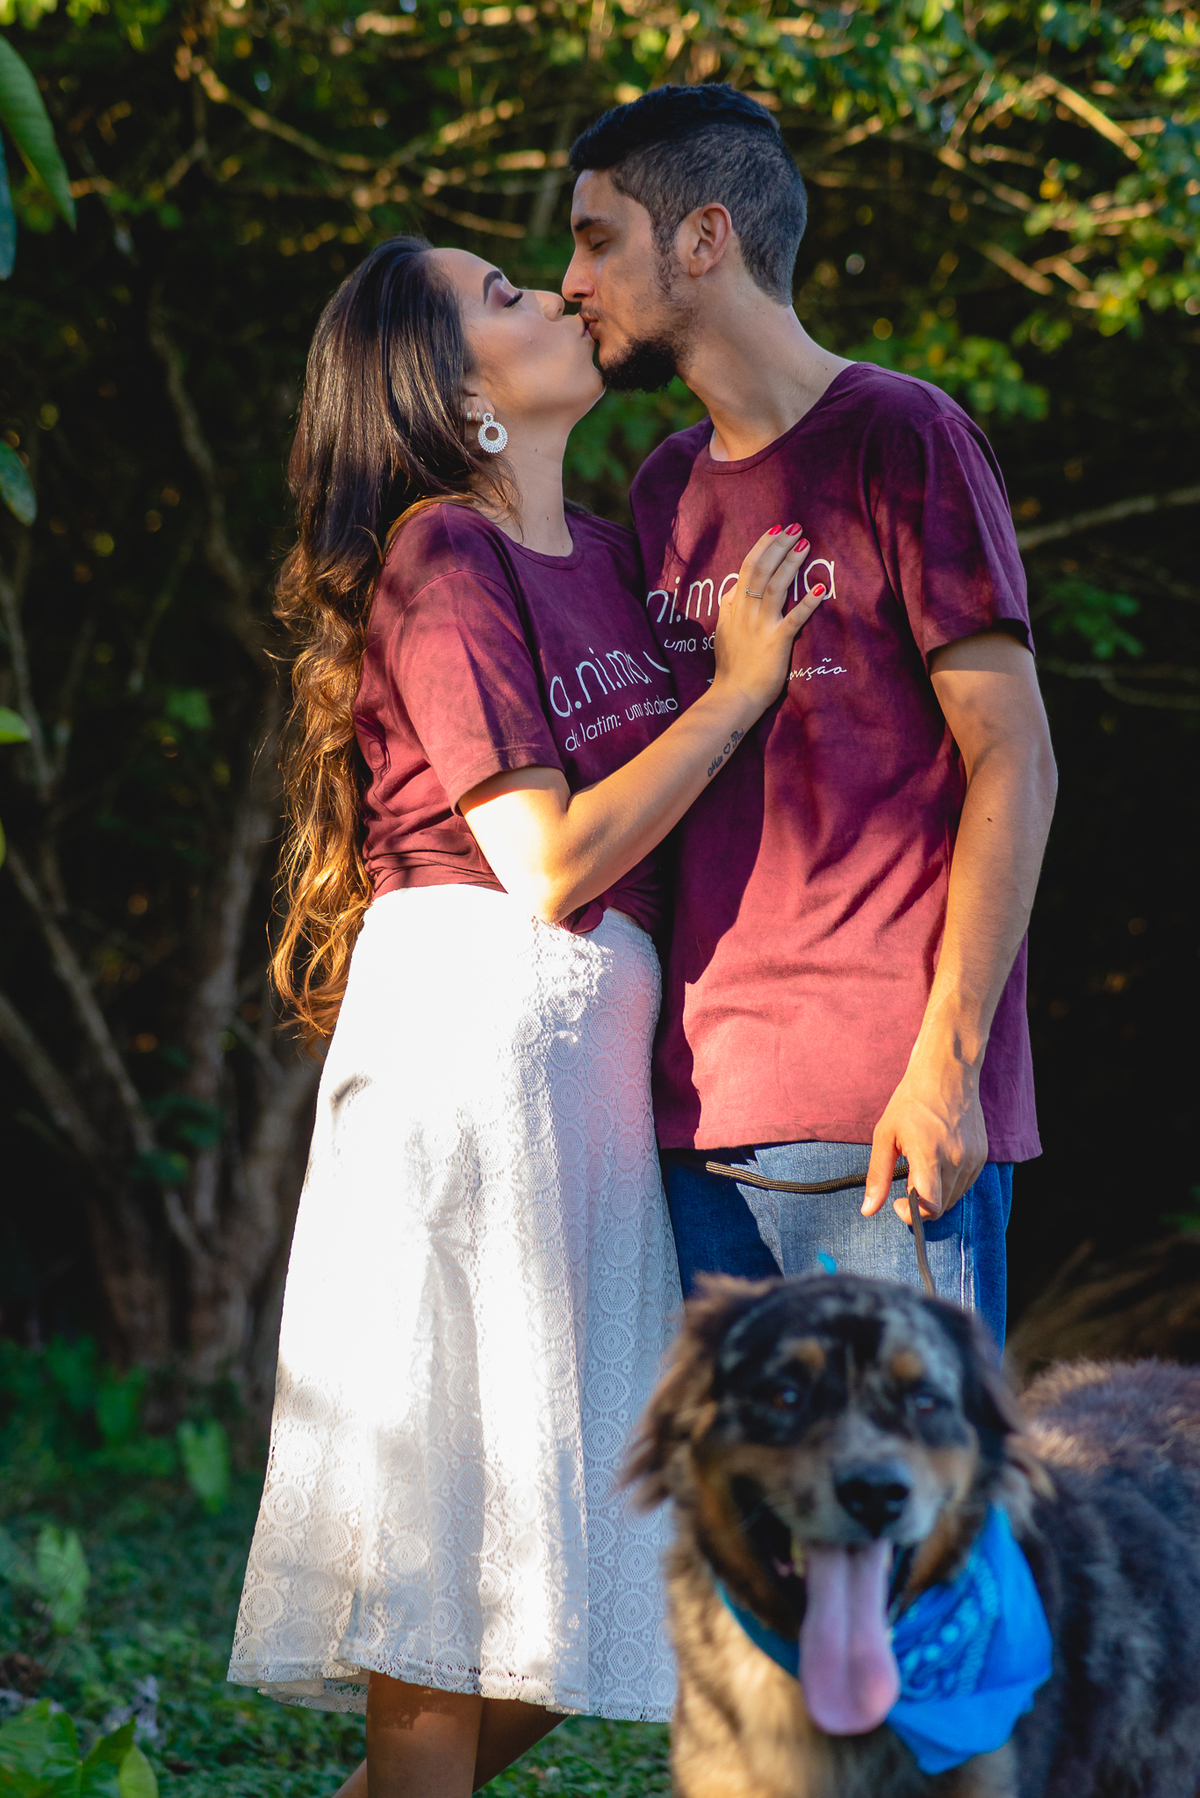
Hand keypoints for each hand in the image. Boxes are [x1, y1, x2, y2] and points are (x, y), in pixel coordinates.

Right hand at [712, 524, 823, 712]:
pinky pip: (794, 619)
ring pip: (775, 586)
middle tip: (795, 527)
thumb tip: (734, 588)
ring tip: (805, 545)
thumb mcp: (722, 631)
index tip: (776, 529)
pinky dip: (807, 603)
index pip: (747, 568)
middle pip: (761, 570)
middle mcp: (746, 612)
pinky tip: (819, 589)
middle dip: (778, 545)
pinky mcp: (776, 642)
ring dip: (791, 563)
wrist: (733, 697)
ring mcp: (761, 626)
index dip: (762, 546)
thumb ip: (728, 608)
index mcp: (734, 608)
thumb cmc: (731, 667)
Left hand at [862, 1044, 988, 1225]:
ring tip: (922, 1165)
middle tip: (907, 1178)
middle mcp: (956, 1159)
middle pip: (941, 1206)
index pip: (930, 1206)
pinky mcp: (982, 1156)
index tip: (898, 1202)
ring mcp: (972, 1158)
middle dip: (921, 1202)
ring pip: (954, 1197)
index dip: (912, 1214)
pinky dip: (949, 1183)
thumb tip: (868, 1210)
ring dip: (936, 1194)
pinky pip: (964, 1184)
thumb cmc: (911, 1101)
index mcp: (930, 1154)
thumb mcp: (885, 1136)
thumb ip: (878, 1176)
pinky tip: (938, 1161)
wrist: (947, 1072)